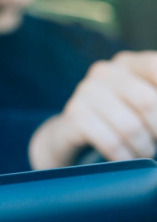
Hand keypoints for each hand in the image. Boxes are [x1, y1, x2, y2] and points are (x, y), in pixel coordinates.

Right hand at [29, 51, 156, 169]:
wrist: (72, 134)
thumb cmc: (121, 120)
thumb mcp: (142, 106)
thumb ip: (155, 103)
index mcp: (127, 63)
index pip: (154, 66)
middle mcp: (105, 72)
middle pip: (148, 102)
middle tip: (155, 142)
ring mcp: (86, 91)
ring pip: (131, 127)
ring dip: (143, 149)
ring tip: (141, 152)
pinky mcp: (74, 115)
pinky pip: (112, 143)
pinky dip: (125, 157)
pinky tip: (124, 158)